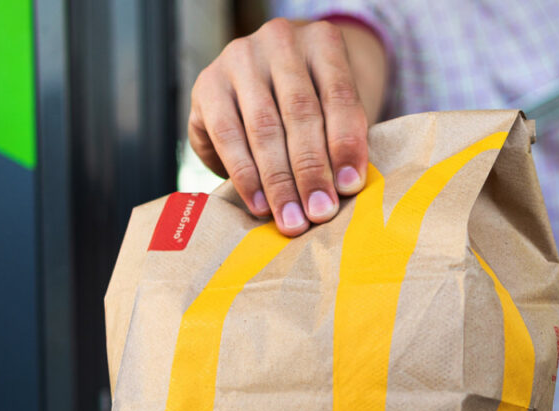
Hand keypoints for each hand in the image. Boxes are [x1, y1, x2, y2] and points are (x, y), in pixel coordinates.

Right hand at [189, 18, 384, 235]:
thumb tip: (344, 189)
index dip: (346, 144)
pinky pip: (227, 136)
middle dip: (311, 170)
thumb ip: (342, 139)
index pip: (339, 96)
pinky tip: (259, 204)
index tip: (350, 187)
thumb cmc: (315, 101)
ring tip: (291, 219)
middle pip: (300, 113)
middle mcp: (280, 42)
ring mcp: (240, 59)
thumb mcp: (335, 109)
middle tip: (320, 213)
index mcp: (323, 42)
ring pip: (263, 128)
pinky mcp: (208, 84)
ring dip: (278, 181)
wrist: (269, 77)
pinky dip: (245, 175)